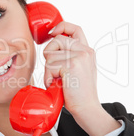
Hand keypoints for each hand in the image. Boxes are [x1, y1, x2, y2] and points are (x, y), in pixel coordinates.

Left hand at [43, 21, 120, 135]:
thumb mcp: (78, 69)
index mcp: (87, 51)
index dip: (62, 26)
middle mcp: (85, 51)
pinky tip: (58, 85)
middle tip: (55, 72)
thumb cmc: (78, 93)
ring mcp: (79, 56)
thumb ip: (70, 56)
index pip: (75, 28)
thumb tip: (53, 43)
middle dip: (49, 55)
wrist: (86, 108)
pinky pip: (49, 66)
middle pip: (56, 40)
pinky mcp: (71, 65)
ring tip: (58, 81)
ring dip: (48, 71)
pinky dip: (49, 78)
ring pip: (49, 55)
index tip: (52, 33)